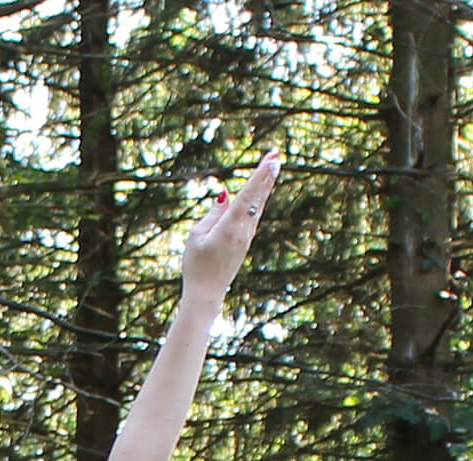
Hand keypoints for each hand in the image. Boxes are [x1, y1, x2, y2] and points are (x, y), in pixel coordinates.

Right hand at [180, 148, 281, 310]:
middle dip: (266, 176)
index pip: (248, 196)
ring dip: (264, 185)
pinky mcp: (244, 242)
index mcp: (229, 228)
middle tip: (276, 155)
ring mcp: (245, 238)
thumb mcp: (197, 236)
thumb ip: (213, 214)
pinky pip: (253, 215)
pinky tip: (262, 189)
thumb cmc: (196, 266)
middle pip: (257, 198)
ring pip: (257, 206)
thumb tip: (227, 196)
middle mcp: (242, 231)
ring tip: (273, 165)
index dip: (260, 177)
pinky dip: (258, 199)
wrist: (206, 294)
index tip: (272, 161)